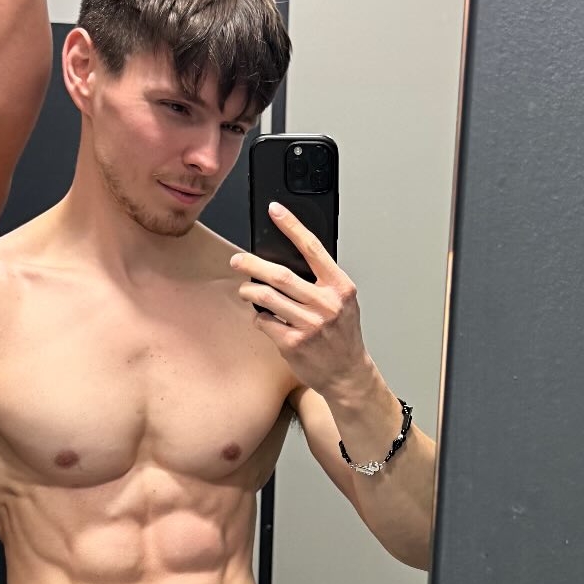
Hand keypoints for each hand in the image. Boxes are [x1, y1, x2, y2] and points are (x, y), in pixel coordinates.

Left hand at [230, 204, 369, 395]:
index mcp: (339, 287)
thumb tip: (287, 259)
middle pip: (280, 275)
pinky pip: (264, 322)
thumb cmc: (342, 335)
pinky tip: (263, 318)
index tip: (275, 210)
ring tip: (244, 290)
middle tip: (237, 260)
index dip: (292, 226)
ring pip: (267, 297)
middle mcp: (326, 304)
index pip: (312, 248)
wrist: (347, 373)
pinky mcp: (293, 343)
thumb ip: (322, 281)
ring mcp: (309, 325)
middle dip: (252, 264)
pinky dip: (258, 318)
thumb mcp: (343, 302)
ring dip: (249, 291)